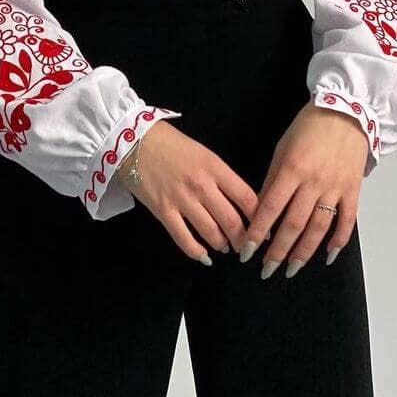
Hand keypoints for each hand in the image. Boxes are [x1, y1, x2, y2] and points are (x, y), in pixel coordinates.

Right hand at [122, 120, 259, 262]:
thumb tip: (237, 203)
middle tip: (246, 246)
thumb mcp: (204, 154)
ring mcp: (181, 200)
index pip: (247, 198)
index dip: (260, 218)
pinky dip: (196, 251)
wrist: (133, 140)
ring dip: (222, 245)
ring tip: (225, 248)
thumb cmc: (171, 144)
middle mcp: (202, 185)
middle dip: (243, 239)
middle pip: (232, 220)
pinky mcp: (163, 211)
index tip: (263, 229)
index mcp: (215, 168)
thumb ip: (221, 177)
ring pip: (211, 232)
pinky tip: (204, 257)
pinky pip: (184, 238)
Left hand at [241, 103, 368, 278]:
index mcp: (292, 170)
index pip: (271, 209)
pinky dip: (339, 241)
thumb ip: (272, 180)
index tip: (246, 252)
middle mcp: (314, 182)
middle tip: (266, 270)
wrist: (346, 111)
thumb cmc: (308, 127)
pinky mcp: (353, 190)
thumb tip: (261, 210)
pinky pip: (347, 221)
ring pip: (318, 228)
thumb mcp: (282, 148)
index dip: (258, 233)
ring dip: (304, 252)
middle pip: (294, 224)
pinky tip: (328, 256)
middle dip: (278, 251)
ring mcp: (336, 188)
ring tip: (291, 269)